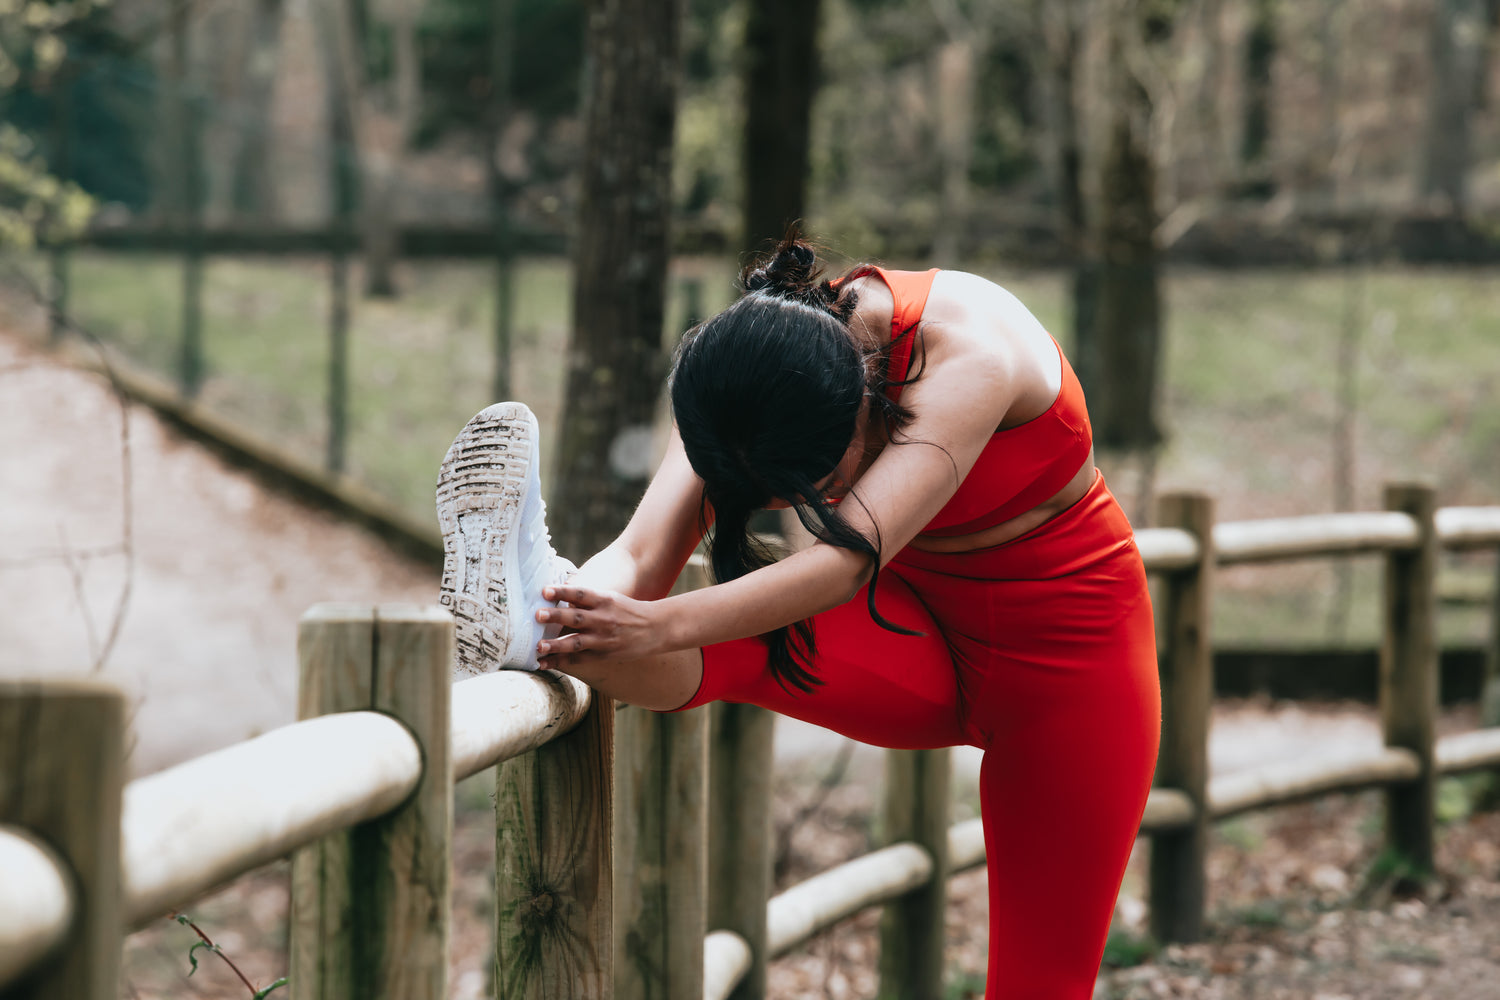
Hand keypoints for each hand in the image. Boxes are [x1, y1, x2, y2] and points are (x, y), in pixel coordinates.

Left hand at [535, 584, 664, 670]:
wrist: (656, 628)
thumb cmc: (628, 611)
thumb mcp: (611, 598)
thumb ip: (587, 598)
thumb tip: (560, 593)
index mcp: (604, 600)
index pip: (580, 594)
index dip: (562, 592)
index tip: (545, 591)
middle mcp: (603, 619)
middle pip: (576, 617)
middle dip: (556, 617)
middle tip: (537, 615)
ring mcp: (604, 638)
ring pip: (576, 642)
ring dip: (556, 645)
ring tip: (539, 647)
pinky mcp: (604, 654)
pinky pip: (580, 659)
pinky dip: (562, 661)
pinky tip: (546, 663)